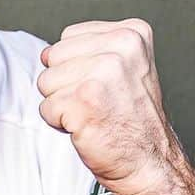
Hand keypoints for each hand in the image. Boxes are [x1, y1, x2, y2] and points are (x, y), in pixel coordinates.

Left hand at [36, 18, 180, 194]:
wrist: (150, 161)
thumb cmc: (131, 119)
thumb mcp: (124, 67)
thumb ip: (91, 50)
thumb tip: (45, 53)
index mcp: (132, 33)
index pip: (67, 37)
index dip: (75, 66)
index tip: (103, 85)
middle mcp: (120, 48)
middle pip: (52, 57)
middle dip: (64, 84)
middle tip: (96, 102)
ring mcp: (102, 73)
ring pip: (45, 82)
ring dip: (61, 104)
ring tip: (92, 113)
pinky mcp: (84, 101)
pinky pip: (46, 108)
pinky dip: (59, 123)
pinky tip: (87, 127)